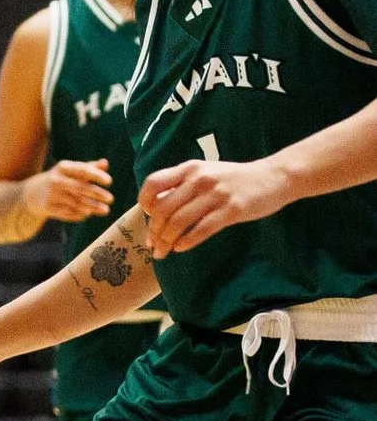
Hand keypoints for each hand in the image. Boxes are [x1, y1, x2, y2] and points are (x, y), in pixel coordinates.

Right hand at [22, 158, 112, 222]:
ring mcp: (51, 195)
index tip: (109, 182)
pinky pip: (68, 213)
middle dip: (97, 194)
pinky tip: (87, 214)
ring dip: (92, 207)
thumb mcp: (70, 170)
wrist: (31, 193)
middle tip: (110, 199)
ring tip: (105, 210)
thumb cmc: (58, 179)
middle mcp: (56, 180)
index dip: (97, 176)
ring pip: (76, 202)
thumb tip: (105, 163)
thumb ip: (89, 167)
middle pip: (80, 188)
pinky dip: (80, 214)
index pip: (82, 170)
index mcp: (63, 167)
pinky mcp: (48, 208)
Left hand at [140, 157, 290, 256]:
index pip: (153, 183)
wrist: (275, 177)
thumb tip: (155, 210)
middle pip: (163, 209)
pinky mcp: (233, 210)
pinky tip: (181, 248)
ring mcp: (216, 194)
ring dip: (167, 240)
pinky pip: (202, 229)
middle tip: (152, 245)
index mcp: (189, 169)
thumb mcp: (205, 174)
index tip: (148, 217)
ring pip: (179, 221)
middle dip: (154, 231)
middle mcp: (200, 179)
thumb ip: (182, 187)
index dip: (144, 203)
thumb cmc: (234, 179)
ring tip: (163, 251)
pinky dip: (187, 241)